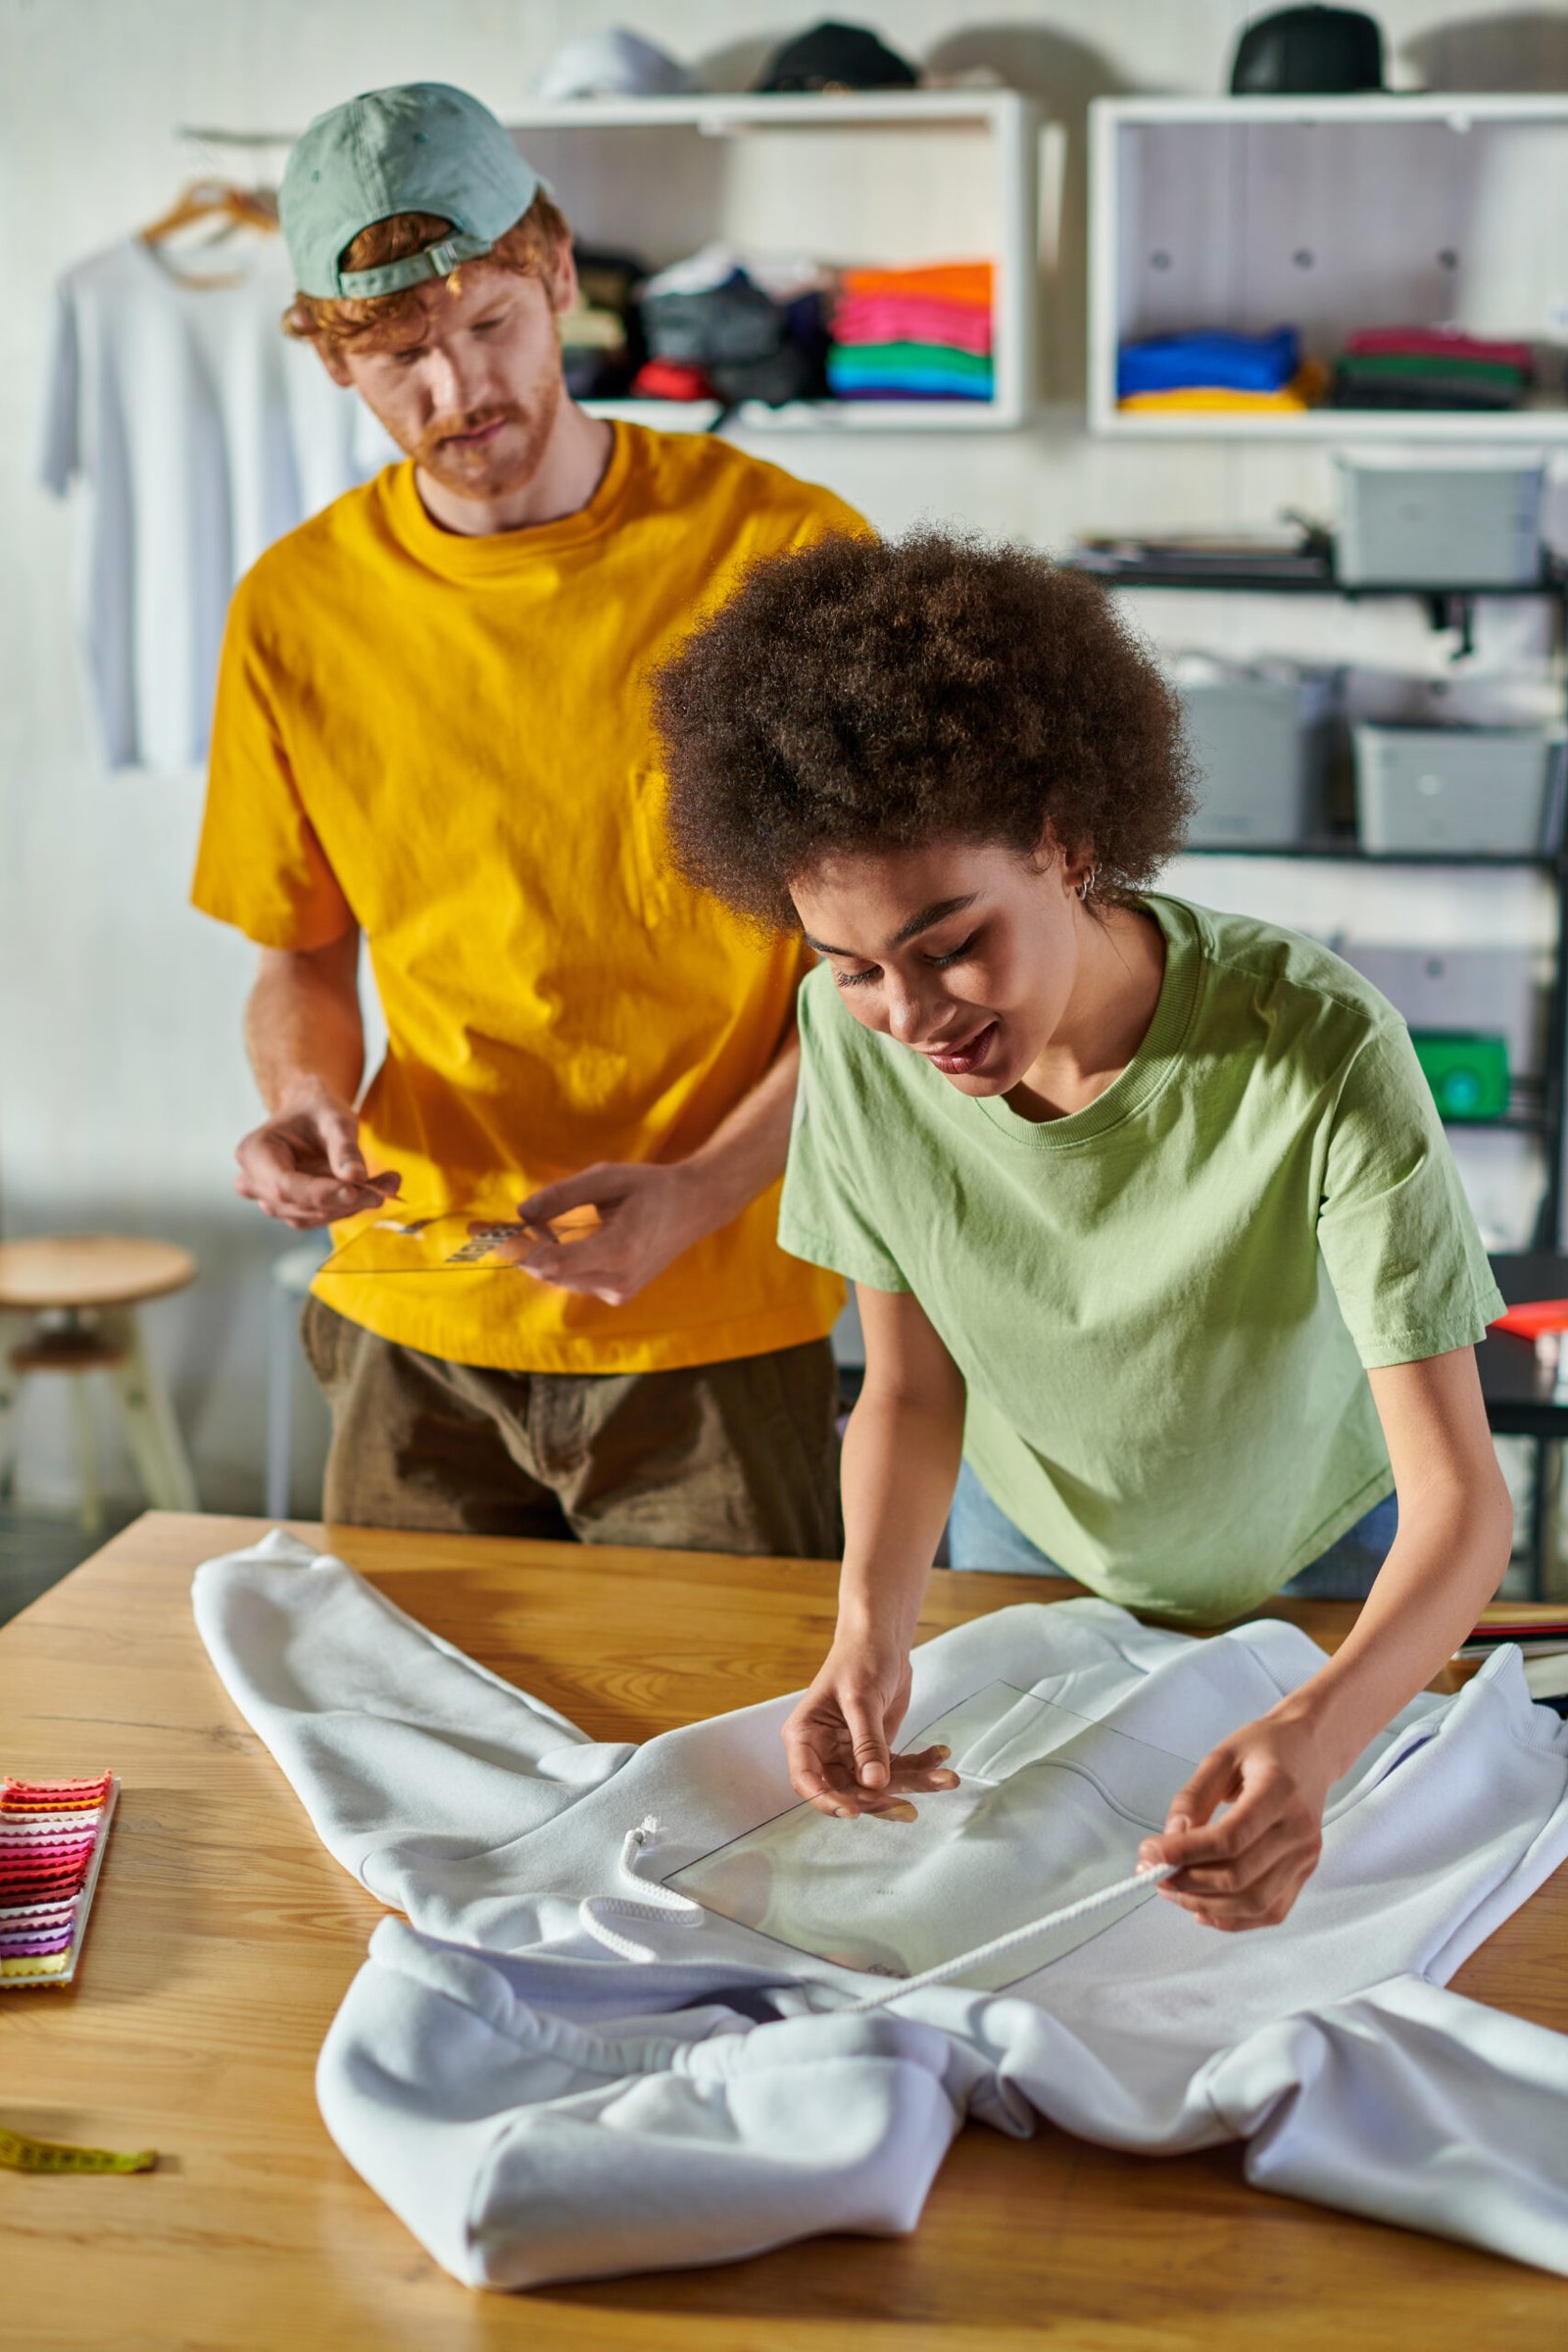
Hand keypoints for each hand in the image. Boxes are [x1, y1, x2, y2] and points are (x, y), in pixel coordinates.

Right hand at [233, 1093, 400, 1230]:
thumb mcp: (335, 1119)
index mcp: (254, 1152)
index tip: (356, 1192)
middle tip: (384, 1190)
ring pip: (311, 1216)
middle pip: (298, 1205)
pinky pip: (319, 1216)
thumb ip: (345, 1147)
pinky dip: (348, 1207)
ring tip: (386, 1185)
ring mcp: (270, 1199)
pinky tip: (374, 1190)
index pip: (284, 1185)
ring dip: (350, 1206)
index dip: (320, 1194)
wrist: (311, 1113)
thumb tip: (356, 1177)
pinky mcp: (291, 1210)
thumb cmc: (318, 1110)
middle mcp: (254, 1181)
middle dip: (343, 1201)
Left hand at [497, 1162, 710, 1306]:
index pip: (552, 1260)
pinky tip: (547, 1238)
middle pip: (549, 1271)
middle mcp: (619, 1279)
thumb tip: (521, 1212)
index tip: (483, 1232)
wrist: (694, 1208)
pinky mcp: (617, 1294)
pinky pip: (572, 1278)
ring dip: (534, 1254)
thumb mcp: (608, 1178)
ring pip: (558, 1277)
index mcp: (621, 1249)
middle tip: (485, 1228)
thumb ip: (564, 1195)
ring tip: (515, 1228)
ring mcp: (618, 1291)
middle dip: (517, 1248)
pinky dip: (554, 1260)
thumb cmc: (652, 1187)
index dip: (514, 1247)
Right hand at [782, 1640, 960, 1821]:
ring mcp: (852, 1752)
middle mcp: (825, 1750)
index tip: (854, 1810)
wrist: (882, 1638)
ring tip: (948, 1779)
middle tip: (912, 1806)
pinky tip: (941, 1757)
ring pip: (880, 1784)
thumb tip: (873, 1783)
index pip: (807, 1780)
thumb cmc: (860, 1658)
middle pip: (849, 1790)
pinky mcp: (877, 1750)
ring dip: (915, 1782)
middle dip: (884, 1798)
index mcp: (806, 1736)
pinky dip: (922, 1766)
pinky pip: (898, 1768)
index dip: (827, 1800)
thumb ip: (867, 1742)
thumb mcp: (861, 1699)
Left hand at [1137, 1711, 1333, 1931]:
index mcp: (1279, 1792)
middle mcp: (1298, 1830)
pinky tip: (1203, 1909)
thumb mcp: (1222, 1756)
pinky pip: (1271, 1910)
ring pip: (1254, 1901)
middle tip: (1152, 1873)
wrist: (1312, 1750)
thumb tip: (1172, 1837)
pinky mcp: (1305, 1872)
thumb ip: (1194, 1796)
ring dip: (1206, 1904)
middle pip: (1239, 1875)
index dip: (1185, 1852)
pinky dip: (1235, 1920)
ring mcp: (1305, 1856)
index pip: (1230, 1837)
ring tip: (1173, 1890)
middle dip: (1187, 1881)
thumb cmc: (1267, 1748)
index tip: (1150, 1852)